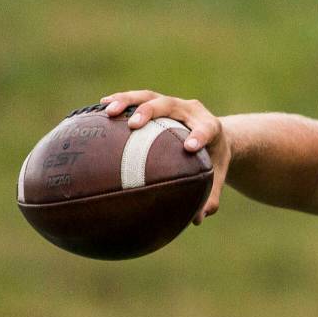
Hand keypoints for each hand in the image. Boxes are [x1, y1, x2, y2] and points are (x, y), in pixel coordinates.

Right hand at [100, 90, 229, 223]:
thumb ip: (211, 196)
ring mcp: (172, 104)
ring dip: (128, 102)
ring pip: (150, 97)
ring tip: (109, 112)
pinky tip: (100, 107)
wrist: (212, 131)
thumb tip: (197, 219)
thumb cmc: (213, 158)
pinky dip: (120, 100)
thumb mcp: (216, 175)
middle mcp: (191, 110)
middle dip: (152, 112)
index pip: (206, 129)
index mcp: (211, 127)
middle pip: (171, 105)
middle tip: (134, 125)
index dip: (199, 136)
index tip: (188, 147)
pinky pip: (137, 98)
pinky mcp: (157, 101)